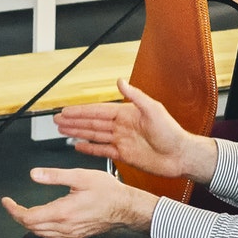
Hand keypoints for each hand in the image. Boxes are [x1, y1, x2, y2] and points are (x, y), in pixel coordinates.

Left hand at [1, 167, 156, 237]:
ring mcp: (71, 234)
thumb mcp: (80, 176)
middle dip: (18, 216)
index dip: (13, 210)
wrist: (126, 208)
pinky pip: (53, 237)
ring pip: (41, 234)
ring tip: (23, 212)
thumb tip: (34, 175)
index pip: (28, 217)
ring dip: (29, 224)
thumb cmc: (107, 191)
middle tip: (12, 205)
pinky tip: (43, 222)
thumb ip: (55, 176)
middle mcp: (65, 227)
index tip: (6, 201)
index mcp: (62, 212)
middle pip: (31, 227)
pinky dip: (42, 230)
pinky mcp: (76, 236)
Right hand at [55, 80, 213, 181]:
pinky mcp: (124, 155)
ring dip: (77, 132)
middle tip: (56, 120)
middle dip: (73, 121)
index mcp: (126, 114)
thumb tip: (120, 81)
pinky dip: (89, 148)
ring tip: (62, 130)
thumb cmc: (172, 132)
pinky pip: (102, 150)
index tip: (65, 111)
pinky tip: (78, 146)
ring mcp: (122, 141)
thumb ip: (135, 96)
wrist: (180, 155)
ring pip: (94, 135)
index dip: (80, 111)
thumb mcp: (153, 109)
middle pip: (91, 123)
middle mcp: (121, 127)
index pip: (97, 111)